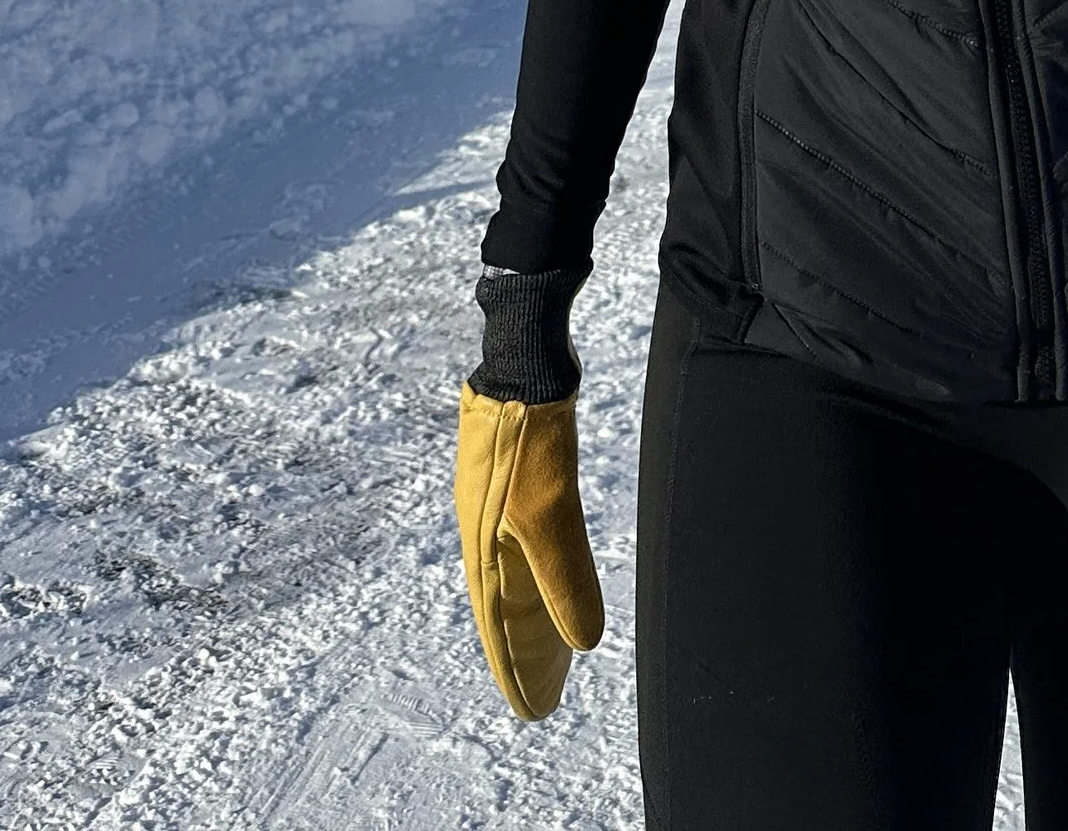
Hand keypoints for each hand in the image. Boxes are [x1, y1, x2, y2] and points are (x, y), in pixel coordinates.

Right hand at [454, 385, 605, 719]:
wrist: (525, 358)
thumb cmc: (531, 436)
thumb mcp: (550, 513)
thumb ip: (565, 576)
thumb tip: (586, 642)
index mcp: (482, 542)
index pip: (499, 622)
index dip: (514, 666)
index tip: (531, 710)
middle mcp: (483, 525)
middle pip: (506, 600)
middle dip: (525, 649)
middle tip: (546, 694)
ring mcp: (497, 498)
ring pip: (516, 569)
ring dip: (534, 608)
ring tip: (558, 646)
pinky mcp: (517, 475)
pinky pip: (527, 540)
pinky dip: (541, 567)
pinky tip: (556, 568)